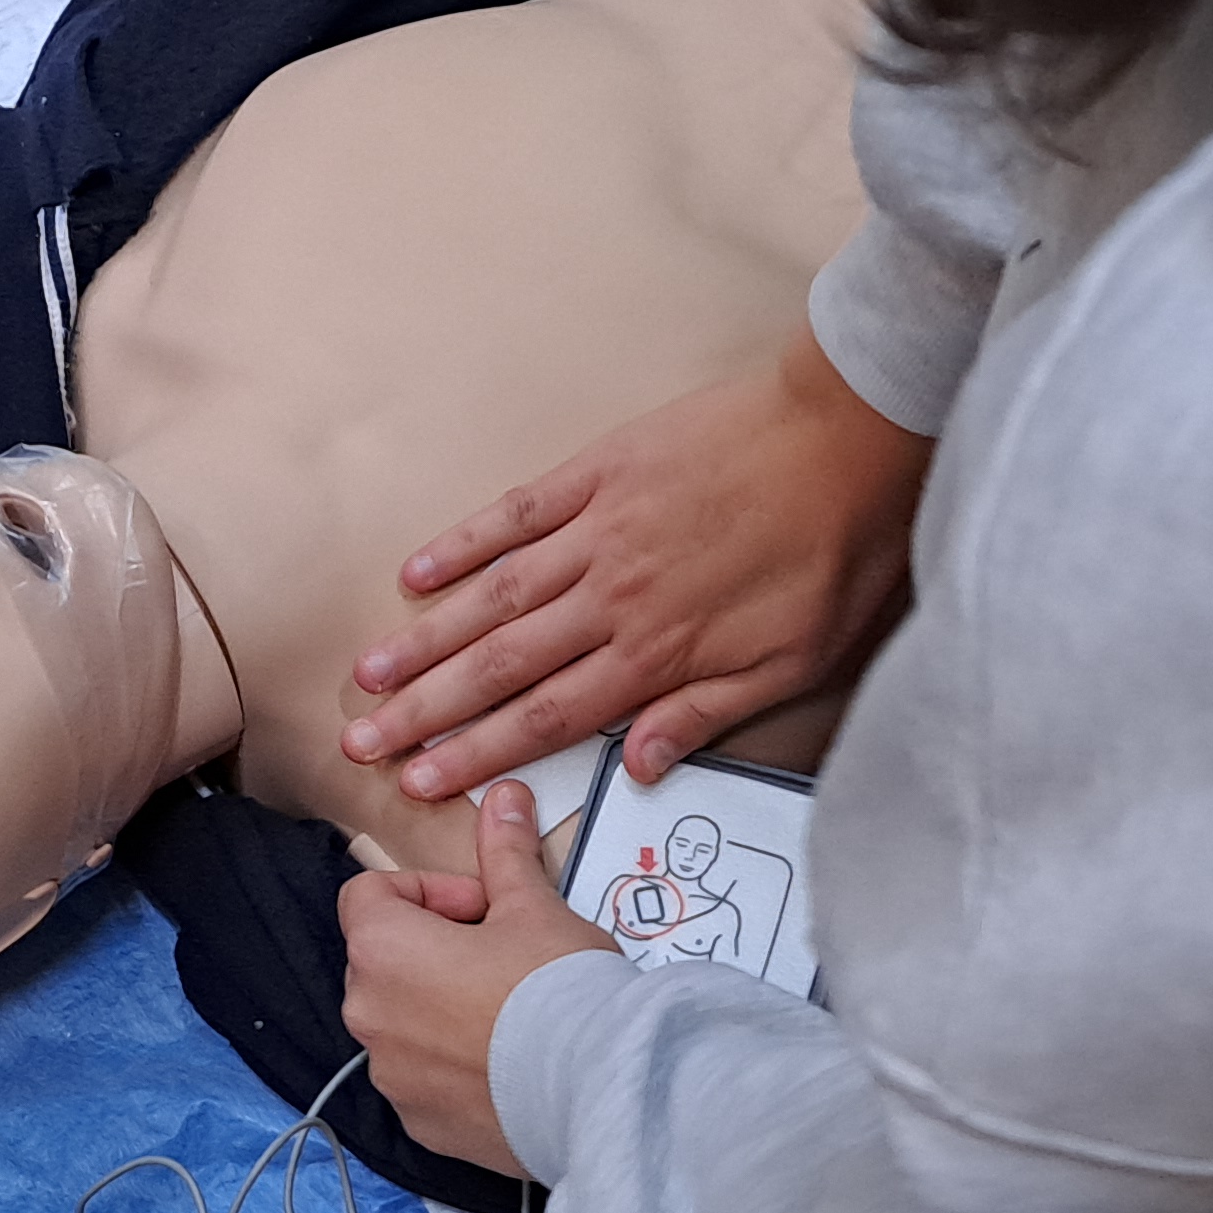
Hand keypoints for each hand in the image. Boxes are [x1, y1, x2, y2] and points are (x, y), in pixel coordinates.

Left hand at [336, 778, 613, 1173]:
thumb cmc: (558, 990)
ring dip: (439, 1006)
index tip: (482, 906)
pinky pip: (421, 1077)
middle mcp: (367, 1014)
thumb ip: (505, 853)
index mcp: (382, 949)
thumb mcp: (534, 907)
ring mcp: (390, 1074)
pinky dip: (452, 1064)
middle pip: (383, 958)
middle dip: (434, 947)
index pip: (369, 894)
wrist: (598, 1088)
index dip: (428, 890)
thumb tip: (505, 797)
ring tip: (510, 1010)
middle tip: (504, 953)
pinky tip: (508, 1060)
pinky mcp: (418, 1121)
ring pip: (401, 1020)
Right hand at [342, 335, 930, 799]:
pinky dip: (464, 544)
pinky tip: (417, 574)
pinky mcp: (601, 471)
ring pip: (493, 597)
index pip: (548, 716)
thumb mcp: (796, 658)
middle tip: (362, 742)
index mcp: (659, 651)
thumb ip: (709, 713)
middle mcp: (612, 597)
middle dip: (426, 710)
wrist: (850, 431)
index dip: (477, 753)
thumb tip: (637, 765)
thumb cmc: (836, 549)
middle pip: (501, 665)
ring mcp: (599, 531)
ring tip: (368, 677)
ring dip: (426, 641)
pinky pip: (517, 514)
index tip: (420, 780)